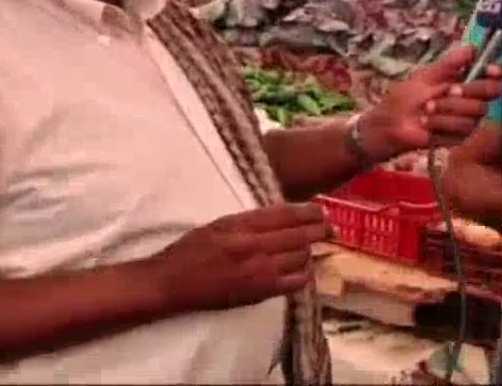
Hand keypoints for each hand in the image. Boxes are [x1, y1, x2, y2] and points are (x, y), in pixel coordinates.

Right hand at [159, 202, 327, 311]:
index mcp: (241, 224)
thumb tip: (280, 216)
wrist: (171, 283)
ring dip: (310, 250)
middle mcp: (253, 245)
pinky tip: (305, 269)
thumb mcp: (218, 224)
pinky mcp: (259, 292)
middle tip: (330, 227)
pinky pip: (294, 282)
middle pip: (299, 234)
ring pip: (300, 256)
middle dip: (318, 229)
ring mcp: (258, 270)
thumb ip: (249, 220)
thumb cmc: (190, 250)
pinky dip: (304, 274)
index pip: (285, 214)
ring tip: (317, 246)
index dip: (307, 211)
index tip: (320, 209)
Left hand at [362, 44, 501, 157]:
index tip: (491, 70)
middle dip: (470, 89)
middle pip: (493, 91)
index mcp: (466, 79)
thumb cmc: (407, 97)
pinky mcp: (462, 136)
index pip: (494, 74)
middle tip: (449, 90)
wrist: (391, 124)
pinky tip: (426, 123)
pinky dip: (442, 123)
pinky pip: (463, 128)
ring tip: (426, 109)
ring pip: (477, 111)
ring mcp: (469, 118)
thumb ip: (450, 63)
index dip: (497, 70)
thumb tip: (472, 48)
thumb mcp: (427, 75)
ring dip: (448, 108)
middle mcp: (473, 98)